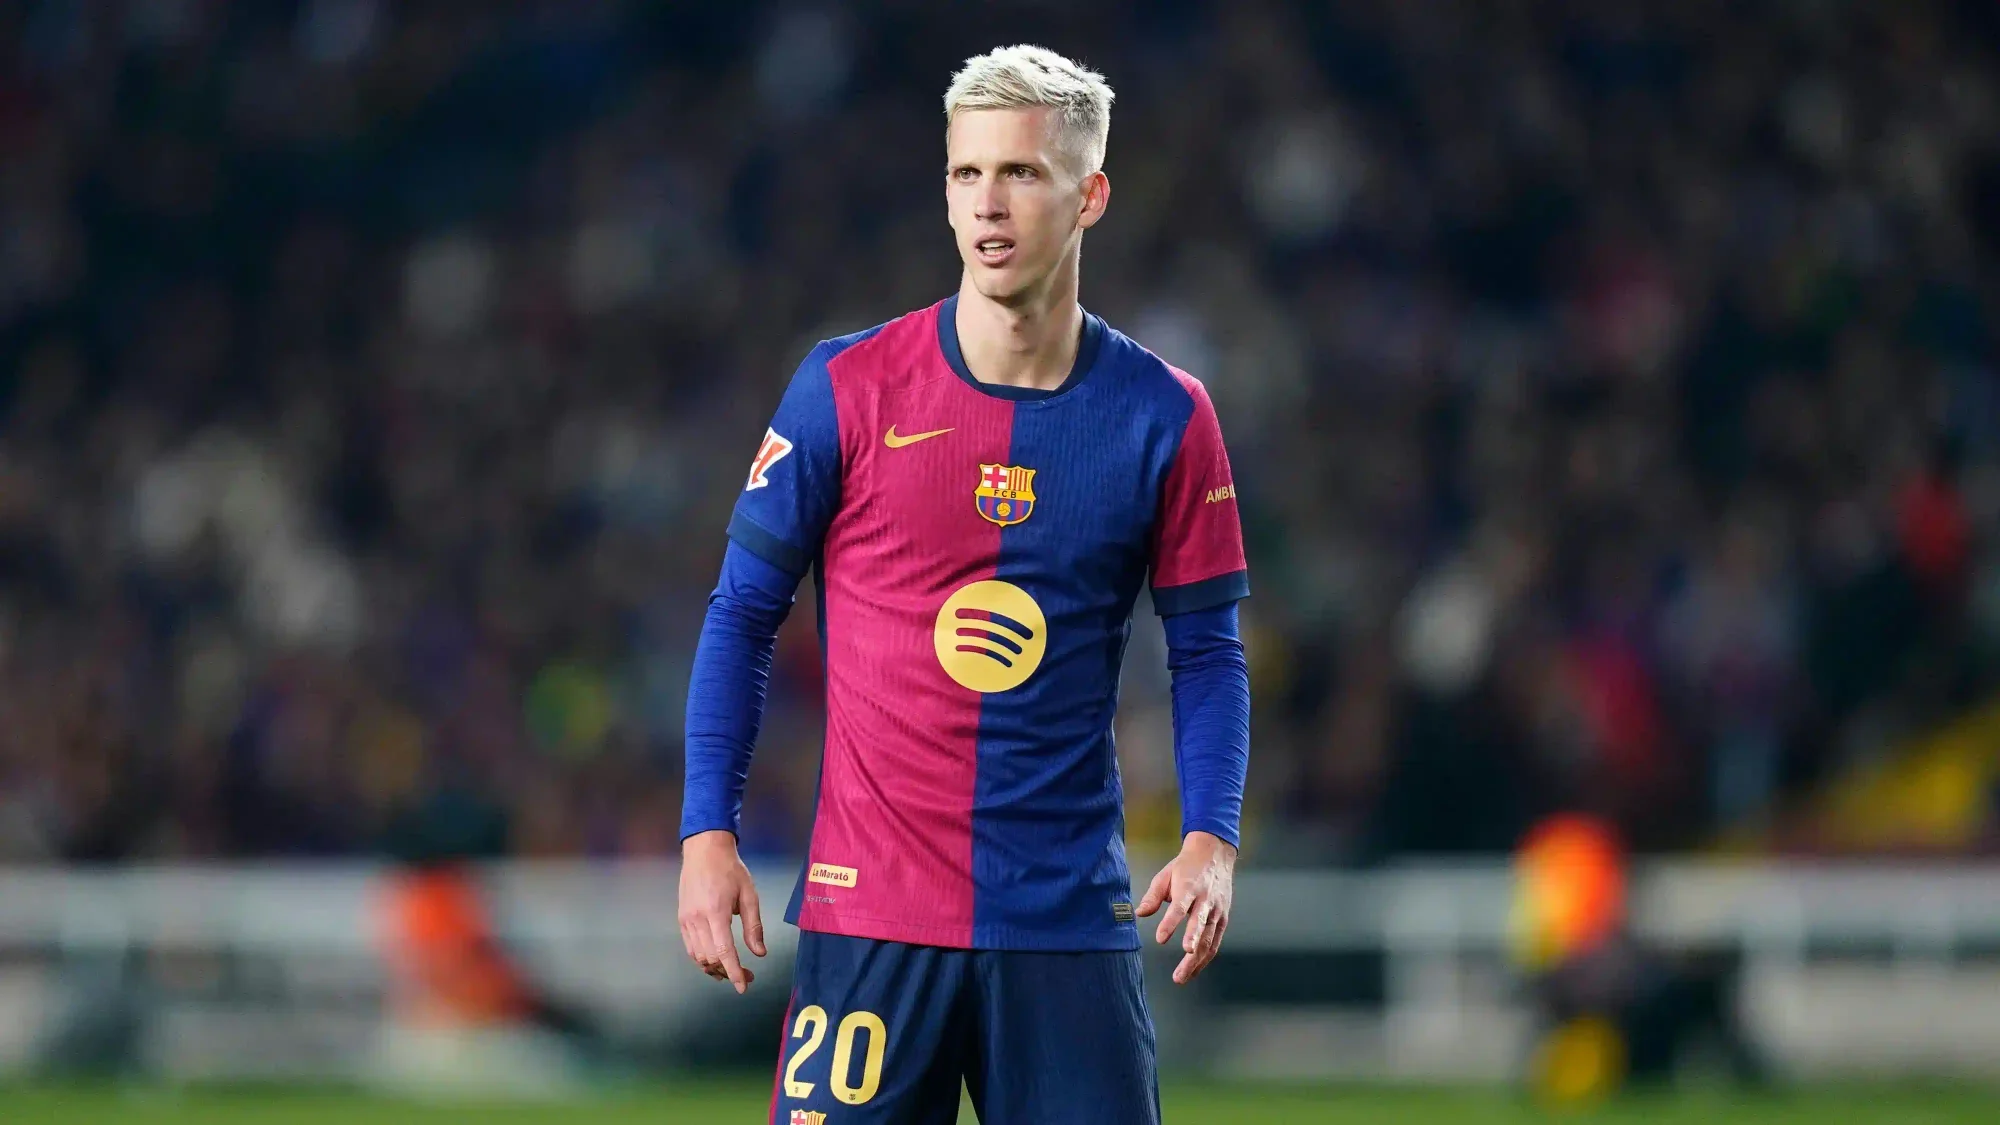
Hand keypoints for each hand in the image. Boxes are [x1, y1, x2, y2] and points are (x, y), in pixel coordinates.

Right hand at [678, 830, 765, 992]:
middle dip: (728, 972)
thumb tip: (760, 953)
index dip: (734, 972)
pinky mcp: (681, 918)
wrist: (704, 850)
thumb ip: (754, 926)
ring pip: (698, 957)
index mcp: (716, 912)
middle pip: (710, 958)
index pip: (723, 951)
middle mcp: (697, 919)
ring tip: (732, 971)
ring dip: (714, 968)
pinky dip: (702, 959)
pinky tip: (715, 960)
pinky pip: (690, 947)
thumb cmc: (731, 870)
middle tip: (747, 975)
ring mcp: (686, 920)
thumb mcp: (749, 895)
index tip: (744, 987)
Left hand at [1135, 831, 1236, 984]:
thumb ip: (1153, 896)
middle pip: (1199, 928)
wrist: (1214, 854)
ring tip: (1181, 977)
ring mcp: (1217, 911)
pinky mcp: (1223, 918)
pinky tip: (1193, 969)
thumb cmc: (1185, 866)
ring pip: (1208, 940)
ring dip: (1195, 962)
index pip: (1180, 908)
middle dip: (1189, 951)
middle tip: (1178, 973)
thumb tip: (1139, 913)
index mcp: (1189, 887)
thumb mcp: (1165, 875)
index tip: (1161, 938)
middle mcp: (1206, 901)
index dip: (1171, 924)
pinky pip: (1214, 942)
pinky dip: (1205, 958)